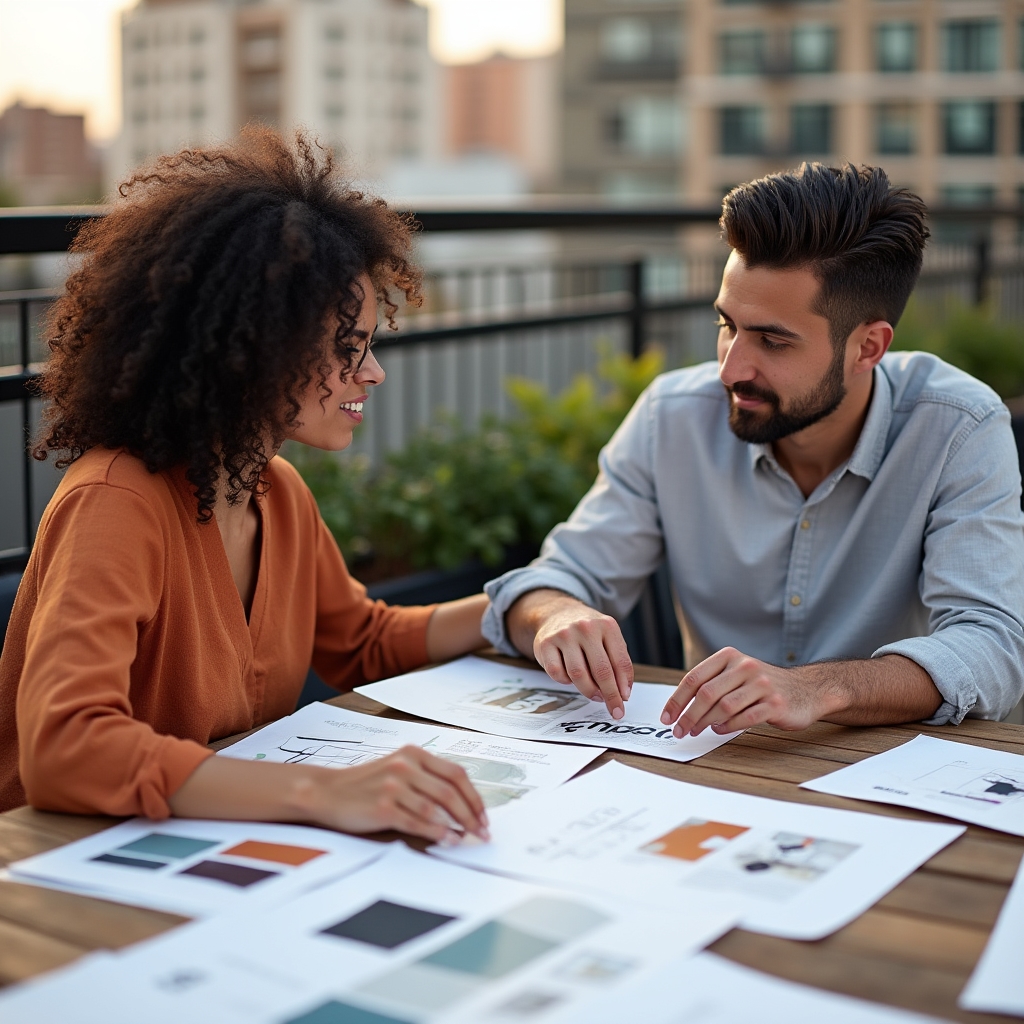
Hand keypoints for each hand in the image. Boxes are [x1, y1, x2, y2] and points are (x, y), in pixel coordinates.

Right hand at [313, 745, 489, 843]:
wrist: (326, 792)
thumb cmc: (364, 784)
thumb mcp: (397, 769)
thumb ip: (425, 778)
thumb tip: (460, 802)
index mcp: (413, 754)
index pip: (456, 774)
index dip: (474, 796)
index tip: (483, 814)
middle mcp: (405, 766)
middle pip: (450, 792)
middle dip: (471, 815)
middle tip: (481, 831)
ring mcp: (393, 786)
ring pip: (436, 808)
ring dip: (456, 826)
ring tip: (466, 839)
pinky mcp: (383, 807)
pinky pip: (417, 822)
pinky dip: (436, 833)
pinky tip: (446, 840)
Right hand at [511, 590, 632, 718]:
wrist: (558, 614)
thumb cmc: (588, 633)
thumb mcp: (608, 638)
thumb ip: (617, 662)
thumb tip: (621, 693)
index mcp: (607, 625)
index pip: (620, 661)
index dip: (623, 685)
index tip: (624, 701)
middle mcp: (586, 628)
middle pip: (601, 671)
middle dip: (610, 695)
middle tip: (614, 709)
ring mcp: (564, 635)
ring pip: (578, 675)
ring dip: (589, 691)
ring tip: (595, 695)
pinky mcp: (545, 644)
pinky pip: (557, 674)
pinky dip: (566, 681)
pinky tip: (570, 678)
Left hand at [659, 647, 831, 736]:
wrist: (807, 690)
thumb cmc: (764, 686)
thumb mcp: (737, 674)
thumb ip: (713, 684)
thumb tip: (680, 707)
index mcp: (730, 657)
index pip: (694, 678)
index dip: (677, 700)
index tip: (667, 717)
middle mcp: (745, 667)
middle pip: (706, 693)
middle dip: (688, 715)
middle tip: (680, 731)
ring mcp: (762, 684)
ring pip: (723, 706)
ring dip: (705, 722)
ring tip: (699, 731)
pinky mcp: (775, 704)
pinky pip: (744, 718)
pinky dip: (728, 727)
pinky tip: (720, 730)